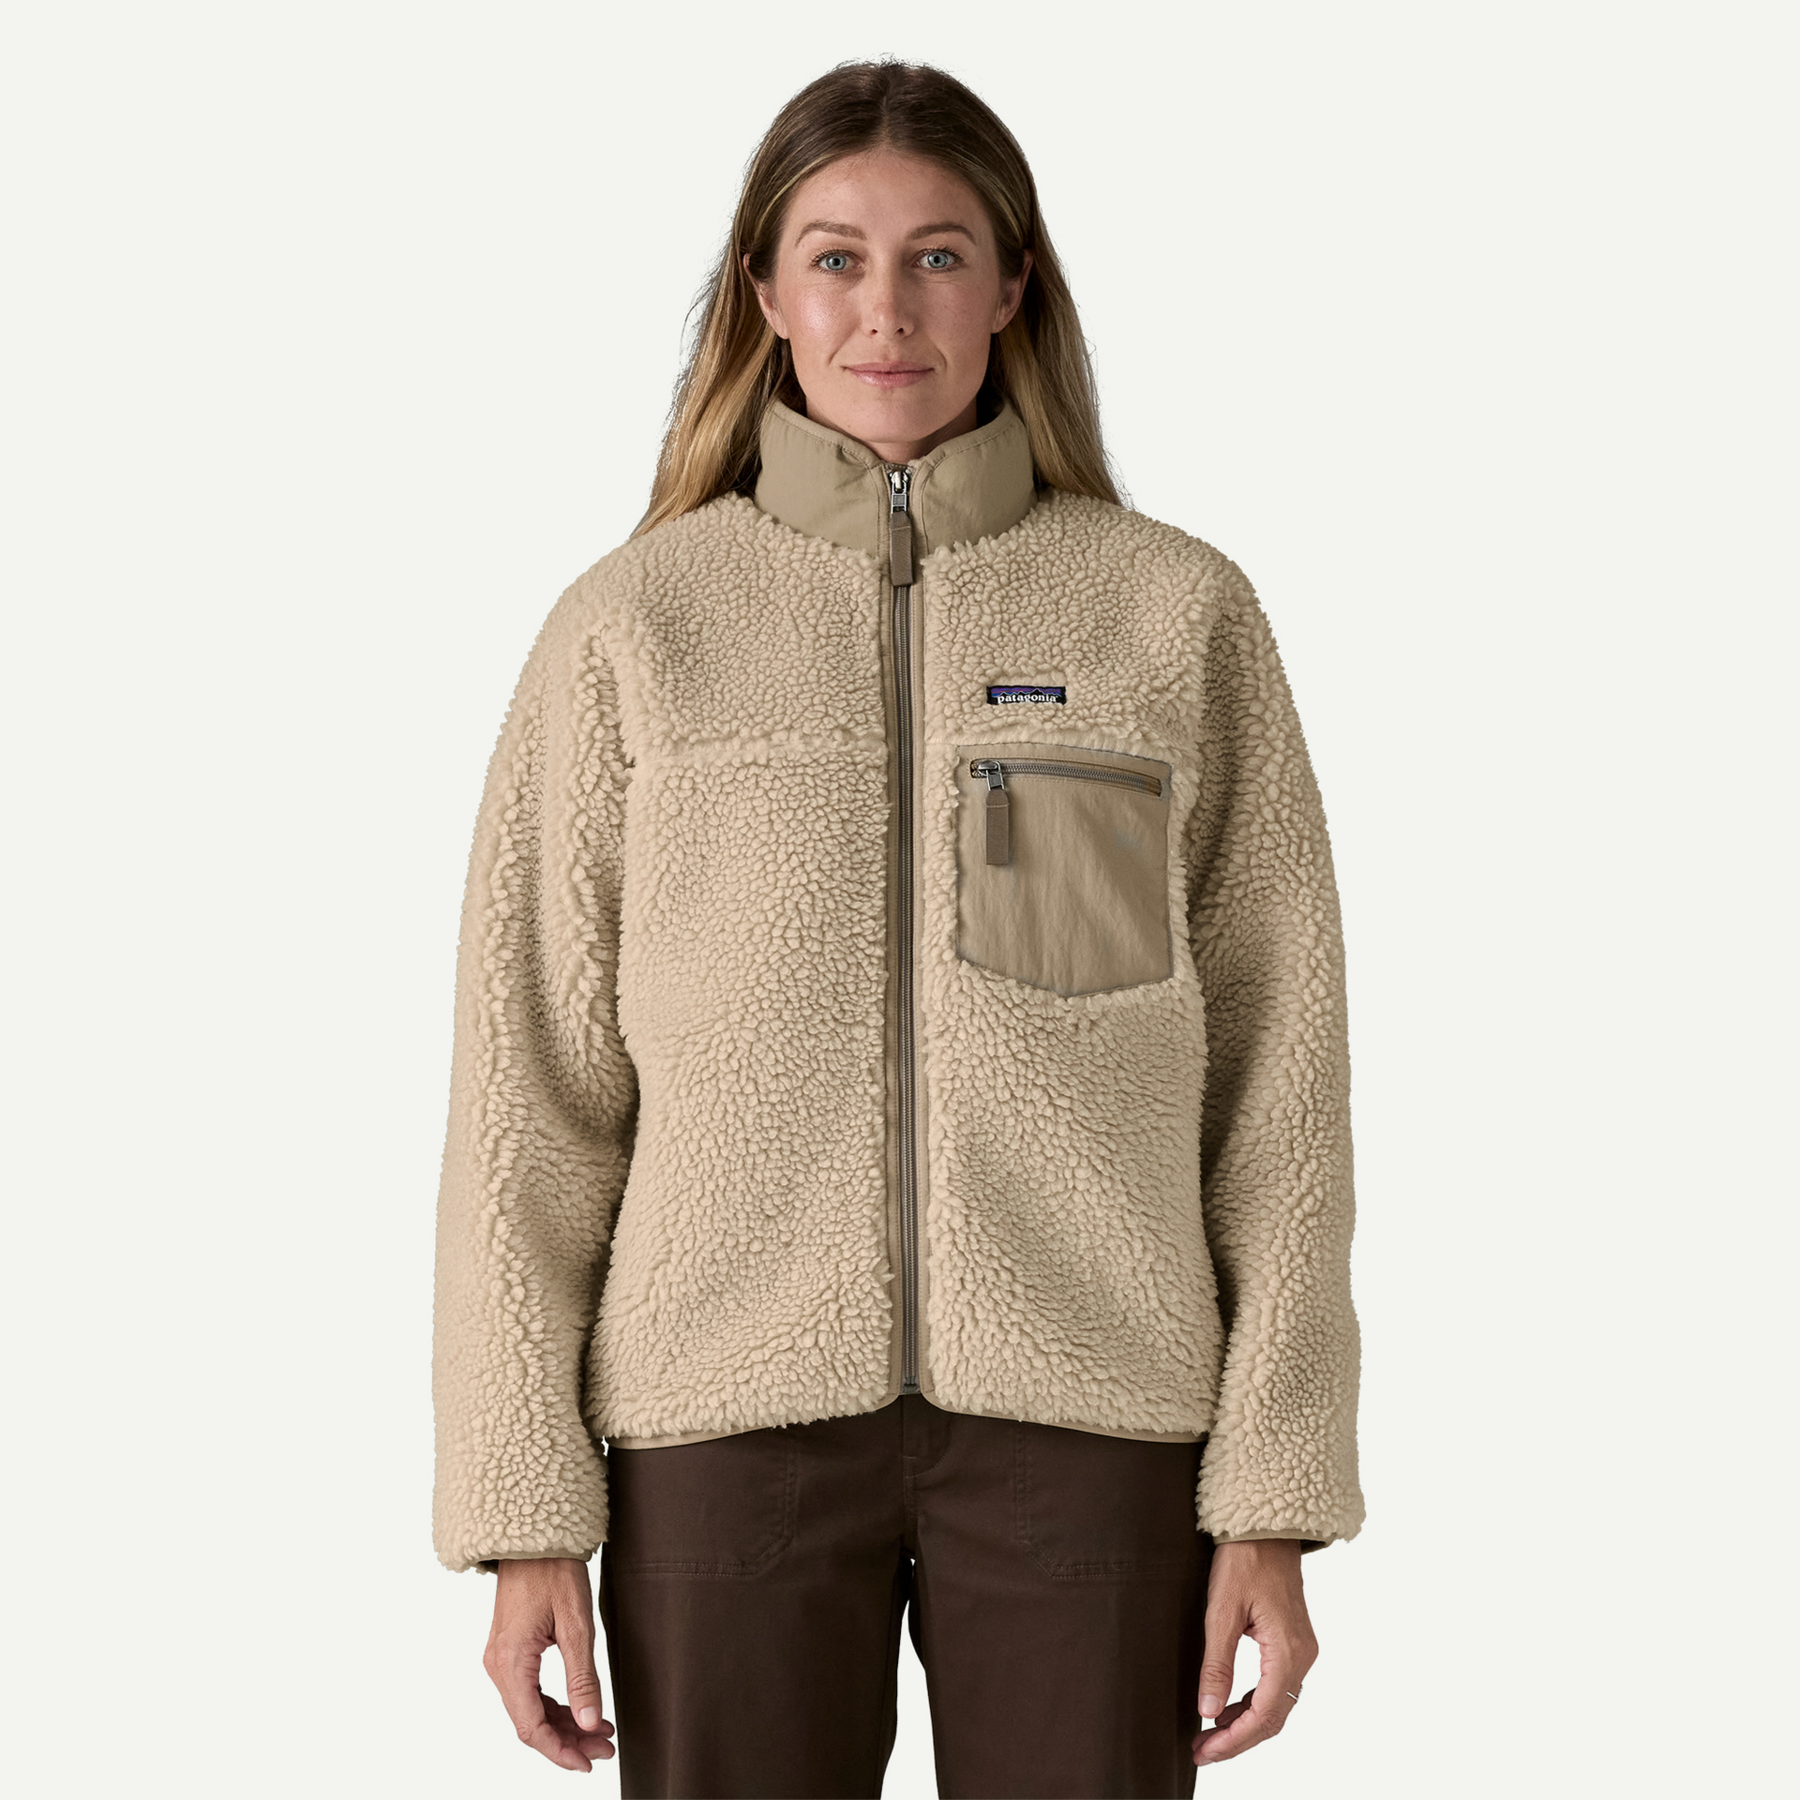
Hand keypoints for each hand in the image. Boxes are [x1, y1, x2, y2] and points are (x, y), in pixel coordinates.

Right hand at [485, 1557, 616, 1771]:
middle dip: (567, 1741)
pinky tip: (580, 1707)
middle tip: (604, 1747)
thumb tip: (589, 1723)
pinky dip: (554, 1705)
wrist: (534, 1535)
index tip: (587, 1763)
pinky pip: (528, 1691)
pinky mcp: (509, 1650)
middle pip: (530, 1722)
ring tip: (600, 1731)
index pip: (531, 1727)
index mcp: (511, 1662)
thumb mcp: (577, 1624)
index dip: (559, 1752)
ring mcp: (501, 1658)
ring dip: (563, 1724)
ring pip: (529, 1709)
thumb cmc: (555, 1570)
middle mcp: (499, 1665)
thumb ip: (583, 1677)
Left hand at [1192, 1538, 1317, 1765]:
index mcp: (1288, 1652)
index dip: (1234, 1739)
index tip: (1205, 1749)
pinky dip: (1253, 1704)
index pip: (1264, 1715)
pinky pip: (1277, 1687)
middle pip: (1274, 1718)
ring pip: (1276, 1705)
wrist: (1266, 1526)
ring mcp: (1302, 1650)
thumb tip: (1208, 1712)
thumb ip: (1217, 1664)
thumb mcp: (1222, 1611)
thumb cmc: (1244, 1559)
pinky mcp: (1294, 1642)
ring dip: (1245, 1724)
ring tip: (1209, 1735)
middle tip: (1202, 1751)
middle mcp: (1302, 1656)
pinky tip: (1228, 1708)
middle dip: (1238, 1739)